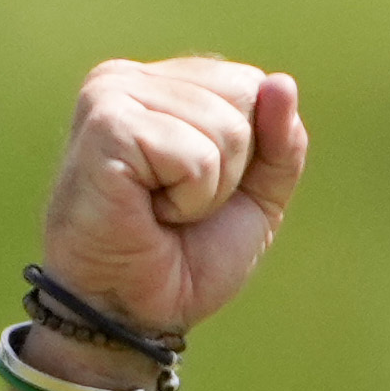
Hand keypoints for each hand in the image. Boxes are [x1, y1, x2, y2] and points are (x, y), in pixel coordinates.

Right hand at [46, 58, 306, 329]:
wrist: (133, 311)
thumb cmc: (184, 256)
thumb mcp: (255, 197)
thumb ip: (280, 143)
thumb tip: (282, 83)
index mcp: (162, 84)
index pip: (250, 84)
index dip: (249, 153)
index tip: (200, 191)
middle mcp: (131, 79)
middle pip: (243, 96)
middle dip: (231, 171)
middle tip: (177, 206)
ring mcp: (112, 96)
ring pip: (225, 129)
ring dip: (207, 192)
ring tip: (160, 211)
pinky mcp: (107, 126)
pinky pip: (196, 158)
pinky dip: (188, 201)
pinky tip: (148, 212)